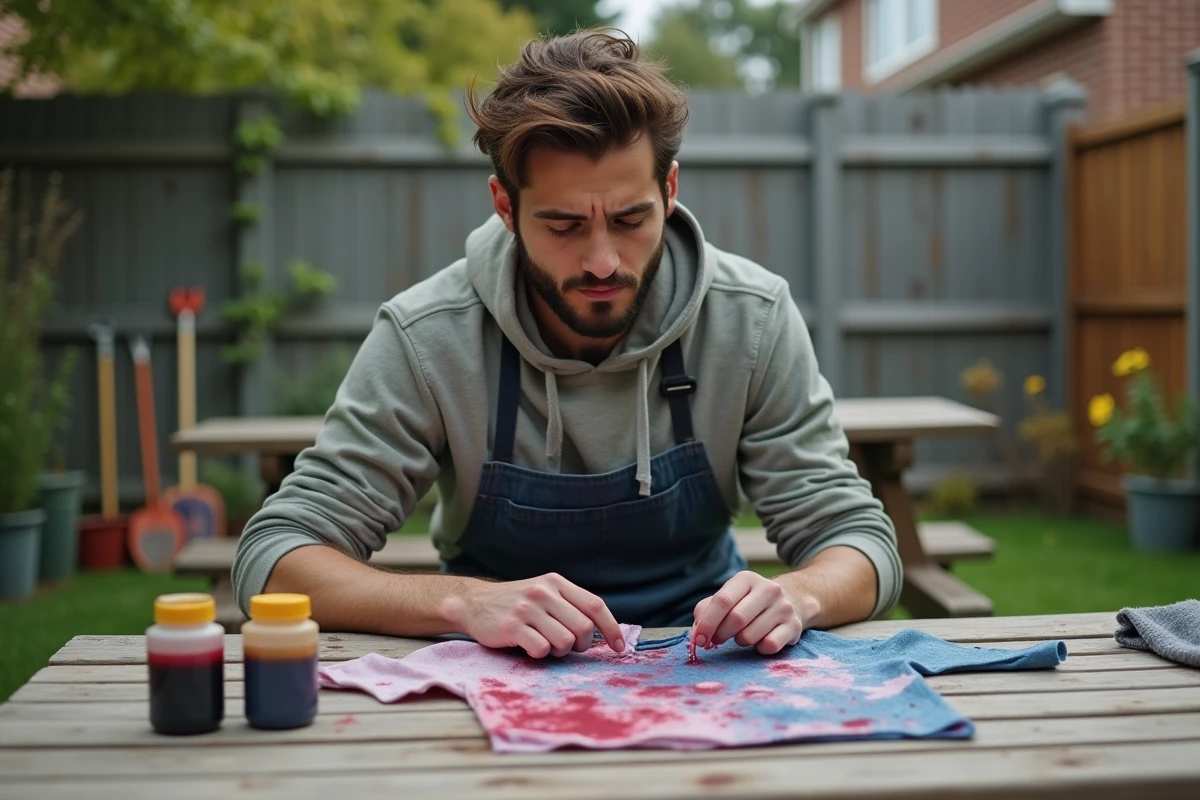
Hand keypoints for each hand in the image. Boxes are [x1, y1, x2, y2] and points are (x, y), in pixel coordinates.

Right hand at [449, 572, 624, 658]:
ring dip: (559, 652)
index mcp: (556, 582)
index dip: (612, 628)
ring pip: (564, 642)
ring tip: (545, 645)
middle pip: (582, 628)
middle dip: (581, 645)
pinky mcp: (512, 626)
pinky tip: (528, 647)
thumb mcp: (544, 593)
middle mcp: (543, 592)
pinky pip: (541, 650)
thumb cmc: (516, 604)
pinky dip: (539, 655)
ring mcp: (527, 609)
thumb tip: (603, 632)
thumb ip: (570, 606)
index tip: (619, 647)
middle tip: (568, 647)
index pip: (595, 605)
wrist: (473, 603)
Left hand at [691, 571, 804, 655]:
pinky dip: (759, 649)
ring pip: (750, 636)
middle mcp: (768, 589)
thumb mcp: (730, 596)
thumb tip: (697, 630)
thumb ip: (707, 609)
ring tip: (743, 635)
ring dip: (740, 641)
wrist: (794, 599)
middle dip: (721, 634)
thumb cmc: (750, 602)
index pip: (723, 601)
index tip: (699, 639)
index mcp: (747, 579)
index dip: (707, 623)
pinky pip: (769, 646)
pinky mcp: (794, 626)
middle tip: (718, 639)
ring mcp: (783, 607)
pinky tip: (761, 640)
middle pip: (736, 619)